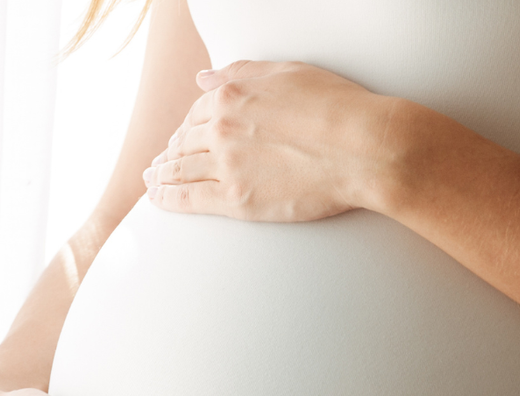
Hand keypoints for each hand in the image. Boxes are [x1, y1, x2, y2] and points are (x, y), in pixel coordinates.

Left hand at [142, 60, 403, 221]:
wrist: (365, 147)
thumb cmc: (338, 106)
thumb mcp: (288, 72)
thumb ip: (239, 73)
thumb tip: (202, 78)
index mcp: (231, 95)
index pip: (197, 111)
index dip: (188, 124)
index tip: (184, 134)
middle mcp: (221, 128)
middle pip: (184, 141)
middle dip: (172, 150)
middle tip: (162, 159)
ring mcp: (226, 165)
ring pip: (180, 169)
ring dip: (161, 173)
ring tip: (153, 178)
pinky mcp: (235, 199)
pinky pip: (188, 198)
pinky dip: (166, 197)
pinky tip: (157, 197)